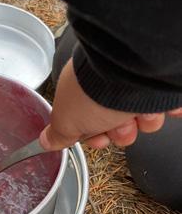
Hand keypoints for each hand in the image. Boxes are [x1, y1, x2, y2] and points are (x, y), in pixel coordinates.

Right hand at [40, 59, 181, 150]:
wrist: (132, 72)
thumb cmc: (97, 92)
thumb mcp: (67, 120)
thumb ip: (58, 133)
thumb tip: (46, 141)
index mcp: (85, 90)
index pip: (91, 122)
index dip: (94, 135)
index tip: (97, 138)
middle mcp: (112, 84)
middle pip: (119, 123)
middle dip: (119, 131)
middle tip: (116, 124)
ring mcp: (138, 83)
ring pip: (144, 117)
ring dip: (141, 121)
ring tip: (137, 111)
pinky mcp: (161, 82)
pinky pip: (166, 103)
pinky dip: (163, 107)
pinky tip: (157, 104)